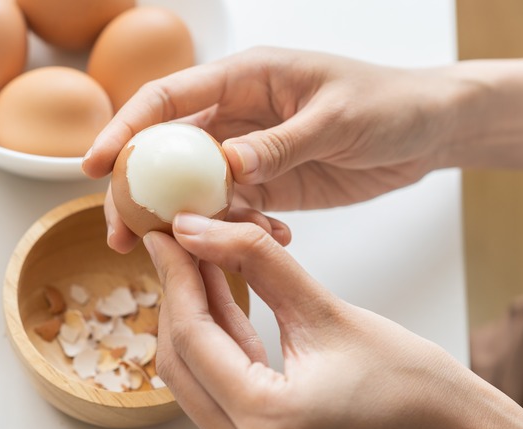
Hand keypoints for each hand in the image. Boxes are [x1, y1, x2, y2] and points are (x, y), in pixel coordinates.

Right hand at [84, 46, 463, 252]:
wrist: (428, 130)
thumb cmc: (388, 103)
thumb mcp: (336, 119)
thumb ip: (280, 143)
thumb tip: (226, 167)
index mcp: (246, 79)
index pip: (169, 100)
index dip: (126, 129)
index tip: (94, 165)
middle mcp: (238, 115)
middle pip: (168, 152)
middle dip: (138, 190)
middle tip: (119, 233)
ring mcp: (251, 153)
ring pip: (196, 188)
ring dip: (182, 221)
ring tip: (172, 255)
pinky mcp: (271, 185)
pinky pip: (236, 211)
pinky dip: (236, 232)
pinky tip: (259, 245)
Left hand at [144, 214, 522, 428]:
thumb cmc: (412, 384)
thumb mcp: (327, 311)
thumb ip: (258, 262)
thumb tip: (200, 227)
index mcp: (265, 422)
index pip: (191, 336)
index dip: (174, 275)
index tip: (164, 232)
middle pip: (180, 360)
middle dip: (176, 295)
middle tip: (176, 241)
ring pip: (194, 373)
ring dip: (194, 315)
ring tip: (197, 257)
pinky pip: (221, 385)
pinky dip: (218, 339)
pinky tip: (220, 292)